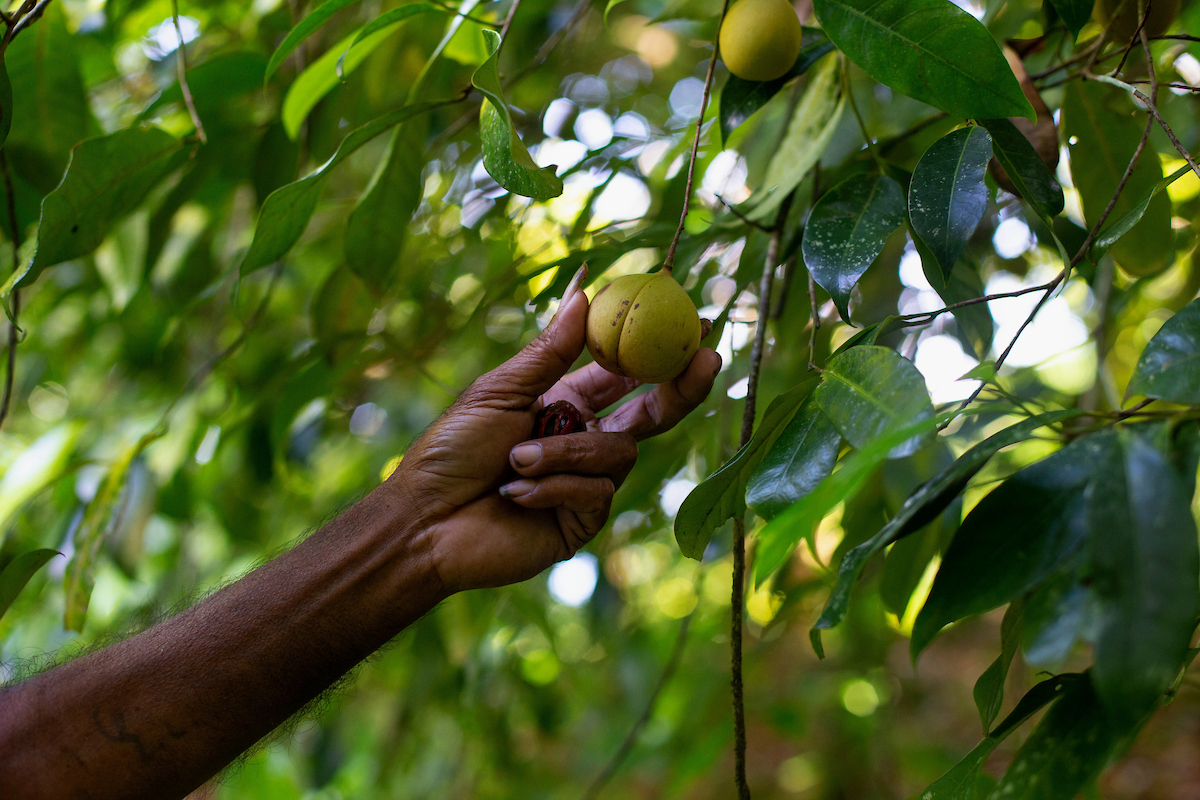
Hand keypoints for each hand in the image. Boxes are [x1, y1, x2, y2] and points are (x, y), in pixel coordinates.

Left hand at [393, 267, 721, 591]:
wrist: (423, 520)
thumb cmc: (450, 451)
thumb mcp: (498, 391)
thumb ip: (548, 350)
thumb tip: (586, 292)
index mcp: (566, 404)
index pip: (626, 375)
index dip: (661, 352)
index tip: (696, 324)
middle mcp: (584, 441)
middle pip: (652, 415)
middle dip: (681, 388)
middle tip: (705, 361)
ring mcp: (587, 484)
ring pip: (617, 455)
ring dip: (564, 453)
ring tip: (515, 461)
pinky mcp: (582, 522)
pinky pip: (596, 493)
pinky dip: (553, 487)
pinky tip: (514, 494)